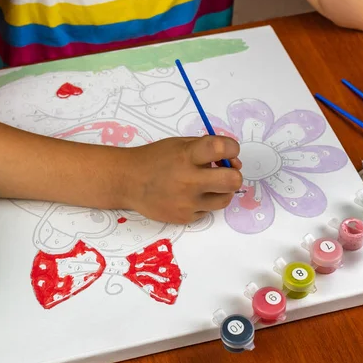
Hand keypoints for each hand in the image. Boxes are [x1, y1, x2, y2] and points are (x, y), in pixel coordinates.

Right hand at [123, 136, 242, 223]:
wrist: (128, 181)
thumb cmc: (156, 159)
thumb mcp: (179, 144)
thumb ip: (206, 148)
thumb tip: (233, 162)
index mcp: (187, 156)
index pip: (221, 148)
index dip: (232, 148)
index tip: (228, 151)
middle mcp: (188, 180)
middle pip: (233, 180)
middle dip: (234, 175)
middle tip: (224, 173)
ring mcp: (187, 203)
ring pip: (225, 199)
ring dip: (221, 190)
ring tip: (208, 185)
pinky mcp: (185, 218)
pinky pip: (207, 211)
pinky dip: (204, 202)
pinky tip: (189, 196)